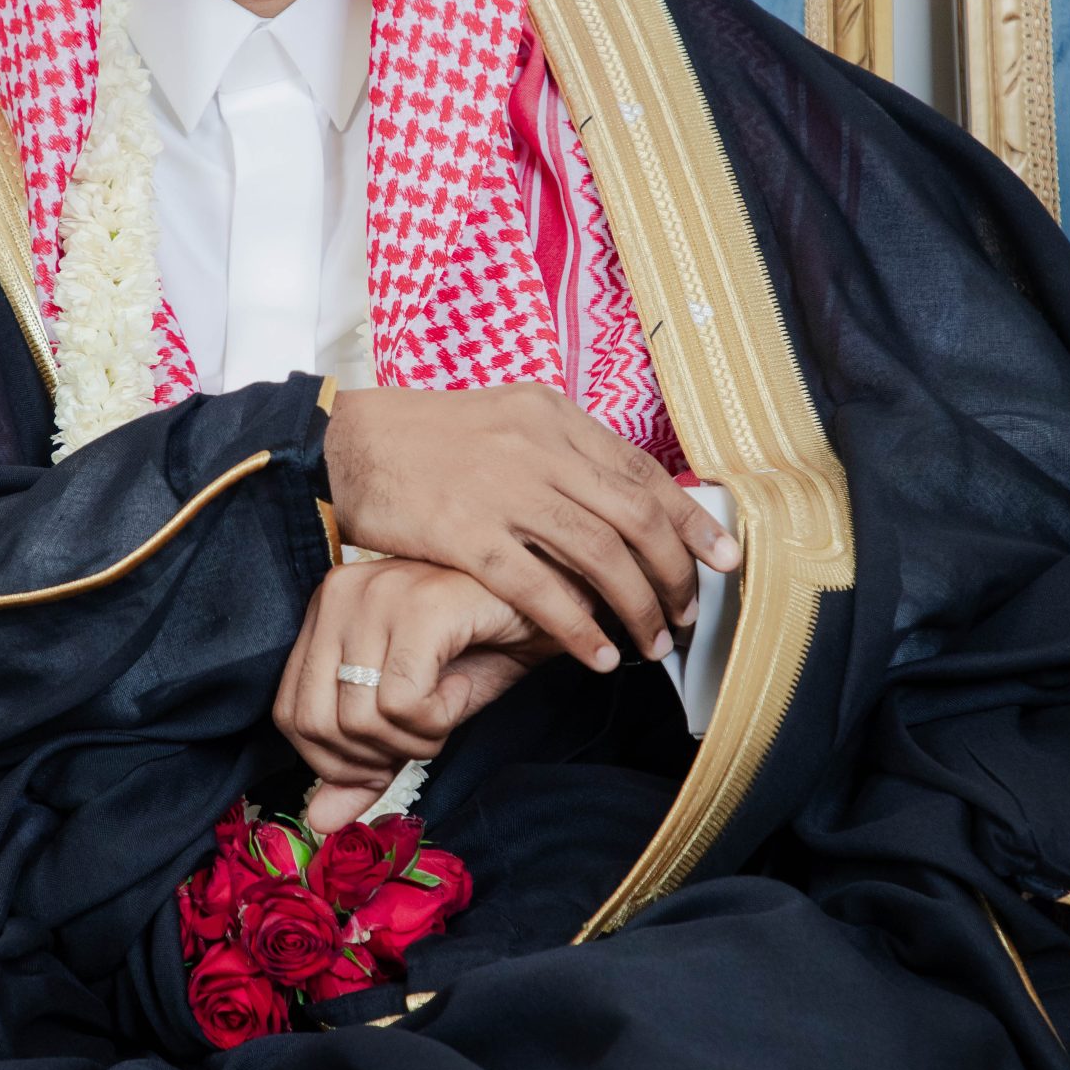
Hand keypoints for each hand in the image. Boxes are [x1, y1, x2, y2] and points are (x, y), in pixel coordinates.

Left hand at [273, 557, 558, 833]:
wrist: (552, 606)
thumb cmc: (482, 648)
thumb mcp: (415, 712)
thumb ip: (366, 762)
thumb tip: (320, 823)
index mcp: (324, 611)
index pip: (289, 714)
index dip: (336, 762)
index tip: (388, 756)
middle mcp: (338, 593)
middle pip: (316, 723)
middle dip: (374, 758)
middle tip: (423, 735)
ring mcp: (376, 593)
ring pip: (359, 719)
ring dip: (413, 740)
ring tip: (447, 707)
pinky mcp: (418, 606)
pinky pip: (402, 703)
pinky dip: (438, 719)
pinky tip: (460, 688)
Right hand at [322, 383, 737, 674]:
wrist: (347, 443)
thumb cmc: (429, 437)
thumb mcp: (507, 418)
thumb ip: (562, 452)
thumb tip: (623, 498)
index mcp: (553, 416)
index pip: (641, 472)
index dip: (689, 520)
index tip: (722, 559)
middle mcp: (538, 447)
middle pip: (633, 518)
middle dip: (673, 574)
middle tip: (686, 615)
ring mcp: (503, 491)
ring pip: (598, 556)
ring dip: (636, 607)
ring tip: (651, 644)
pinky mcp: (467, 535)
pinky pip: (540, 590)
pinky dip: (577, 627)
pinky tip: (594, 654)